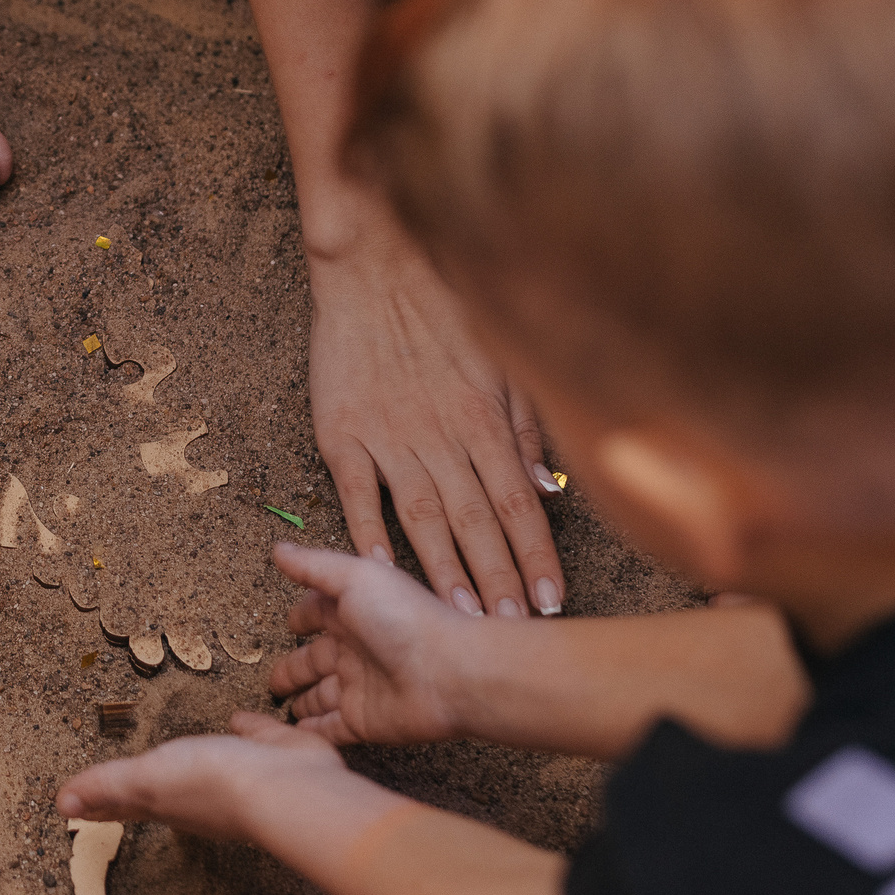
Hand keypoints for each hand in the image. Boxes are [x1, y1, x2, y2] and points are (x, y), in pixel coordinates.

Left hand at [57, 713, 347, 840]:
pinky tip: (240, 721)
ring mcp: (244, 777)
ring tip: (180, 749)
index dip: (99, 804)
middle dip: (141, 785)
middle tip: (122, 782)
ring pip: (209, 764)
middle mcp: (203, 795)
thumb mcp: (148, 780)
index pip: (123, 805)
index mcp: (167, 801)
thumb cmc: (217, 786)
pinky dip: (247, 730)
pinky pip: (256, 739)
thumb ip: (107, 786)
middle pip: (161, 789)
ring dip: (194, 758)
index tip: (78, 807)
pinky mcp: (277, 756)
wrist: (290, 789)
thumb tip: (61, 803)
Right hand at [267, 543, 476, 745]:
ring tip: (281, 708)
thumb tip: (280, 549)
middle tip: (273, 679)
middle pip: (314, 660)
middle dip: (293, 668)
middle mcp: (354, 649)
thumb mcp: (355, 577)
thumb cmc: (408, 618)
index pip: (317, 615)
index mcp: (352, 612)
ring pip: (321, 696)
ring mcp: (359, 687)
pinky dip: (315, 732)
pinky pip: (331, 728)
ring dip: (303, 701)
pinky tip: (298, 733)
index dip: (301, 619)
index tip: (290, 624)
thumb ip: (314, 566)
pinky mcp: (364, 720)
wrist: (451, 672)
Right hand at [307, 236, 562, 618]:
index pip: (518, 503)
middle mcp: (441, 435)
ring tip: (460, 618)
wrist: (377, 265)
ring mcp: (389, 436)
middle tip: (512, 630)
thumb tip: (547, 486)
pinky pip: (359, 494)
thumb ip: (523, 426)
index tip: (551, 601)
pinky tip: (382, 574)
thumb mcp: (500, 360)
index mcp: (483, 419)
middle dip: (499, 580)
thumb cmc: (444, 310)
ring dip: (444, 571)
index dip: (537, 555)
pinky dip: (369, 534)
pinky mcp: (343, 433)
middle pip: (476, 521)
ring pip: (423, 517)